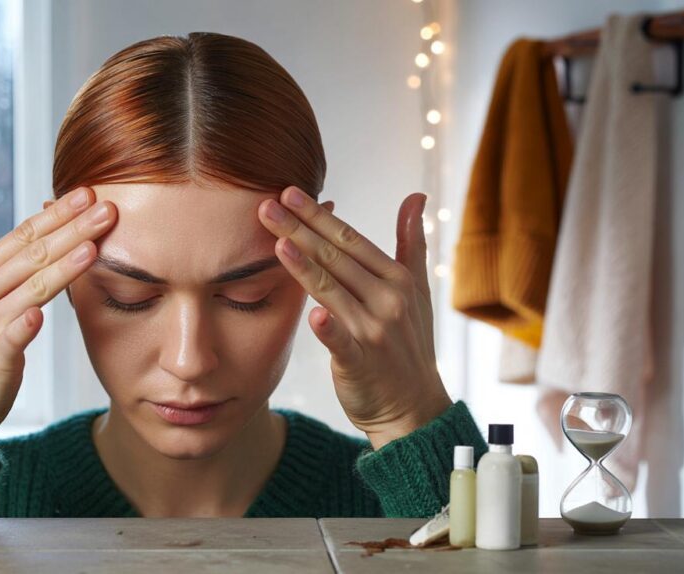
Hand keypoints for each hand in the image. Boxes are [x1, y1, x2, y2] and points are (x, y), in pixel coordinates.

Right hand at [0, 187, 117, 448]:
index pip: (21, 237)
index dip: (54, 215)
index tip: (85, 194)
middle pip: (32, 255)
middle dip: (71, 229)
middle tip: (106, 208)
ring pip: (31, 288)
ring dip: (62, 267)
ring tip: (93, 246)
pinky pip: (13, 336)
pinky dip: (27, 323)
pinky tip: (43, 313)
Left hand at [258, 187, 451, 449]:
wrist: (414, 406)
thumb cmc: (408, 344)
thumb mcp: (416, 290)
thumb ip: (412, 242)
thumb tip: (416, 195)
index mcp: (397, 279)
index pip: (350, 239)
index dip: (318, 215)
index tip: (289, 192)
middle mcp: (388, 300)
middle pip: (336, 258)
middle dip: (300, 229)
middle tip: (267, 204)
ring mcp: (375, 331)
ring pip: (332, 291)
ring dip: (305, 266)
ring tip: (277, 242)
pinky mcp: (360, 362)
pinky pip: (341, 342)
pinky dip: (329, 329)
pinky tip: (313, 314)